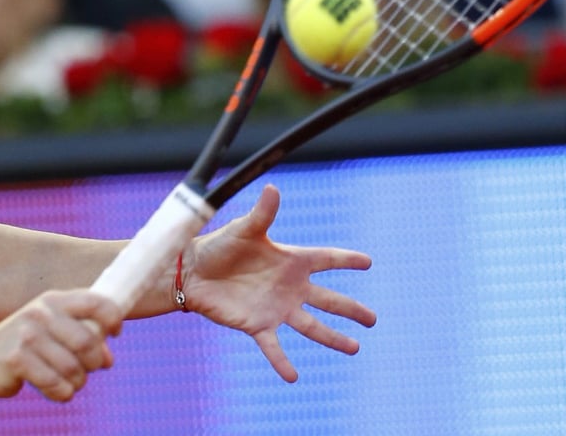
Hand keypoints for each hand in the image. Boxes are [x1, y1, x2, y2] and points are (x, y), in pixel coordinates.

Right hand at [0, 289, 122, 402]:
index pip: (96, 302)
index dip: (113, 319)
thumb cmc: (25, 345)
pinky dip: (62, 393)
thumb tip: (108, 359)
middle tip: (88, 369)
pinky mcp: (17, 359)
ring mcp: (27, 335)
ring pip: (73, 367)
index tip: (115, 334)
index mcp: (54, 300)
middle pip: (88, 340)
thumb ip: (83, 337)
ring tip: (70, 382)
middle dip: (95, 361)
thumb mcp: (52, 331)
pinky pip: (55, 384)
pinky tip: (56, 390)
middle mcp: (41, 313)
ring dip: (78, 382)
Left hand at [184, 184, 375, 382]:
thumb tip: (272, 188)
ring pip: (311, 326)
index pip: (325, 259)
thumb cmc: (219, 246)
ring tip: (354, 348)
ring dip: (332, 337)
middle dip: (351, 309)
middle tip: (373, 319)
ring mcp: (276, 308)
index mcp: (290, 260)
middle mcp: (289, 287)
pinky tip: (293, 377)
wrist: (193, 271)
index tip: (368, 262)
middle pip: (328, 299)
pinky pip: (273, 347)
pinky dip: (282, 362)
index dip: (346, 260)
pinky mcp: (258, 325)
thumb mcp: (243, 229)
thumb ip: (262, 214)